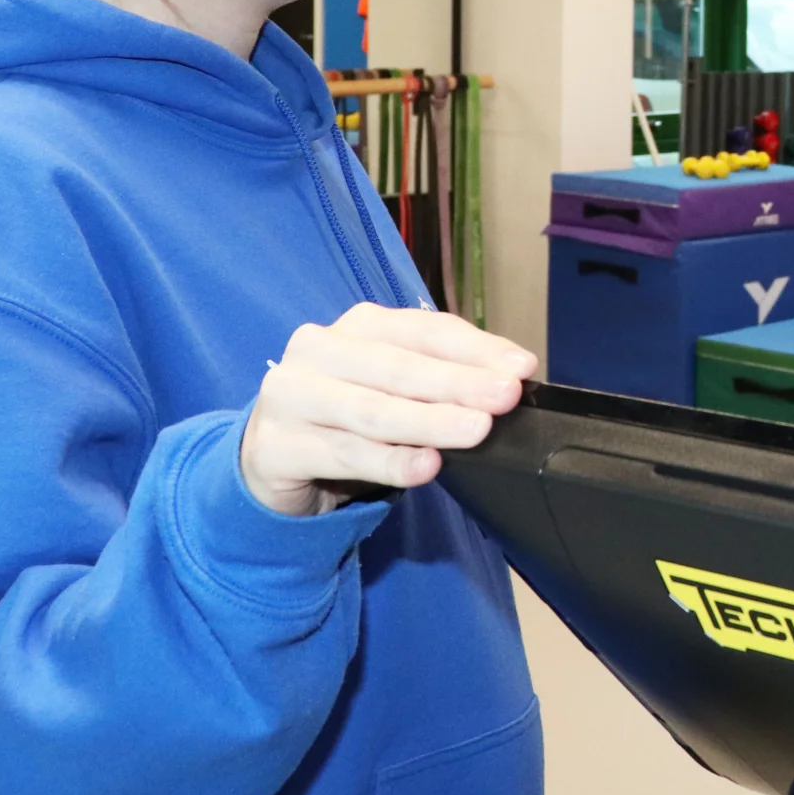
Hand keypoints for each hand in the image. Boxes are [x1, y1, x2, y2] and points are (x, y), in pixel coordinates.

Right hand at [241, 304, 537, 516]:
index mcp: (358, 327)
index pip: (424, 330)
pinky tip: (425, 467)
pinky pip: (344, 454)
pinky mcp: (277, 445)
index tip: (522, 367)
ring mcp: (292, 396)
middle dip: (459, 383)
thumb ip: (441, 381)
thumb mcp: (395, 391)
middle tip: (505, 398)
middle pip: (400, 367)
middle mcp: (320, 350)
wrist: (271, 460)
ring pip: (373, 411)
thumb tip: (507, 381)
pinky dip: (389, 463)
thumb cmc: (348, 419)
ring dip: (430, 422)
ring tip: (475, 431)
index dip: (476, 348)